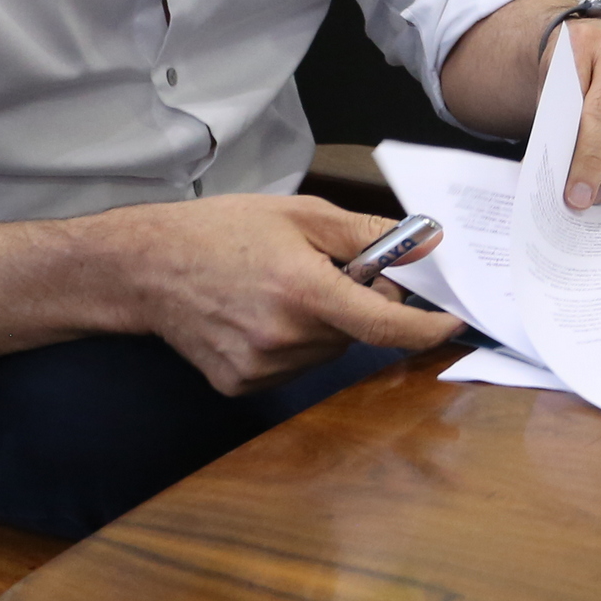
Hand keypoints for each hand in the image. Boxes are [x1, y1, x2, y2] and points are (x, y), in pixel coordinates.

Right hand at [110, 194, 460, 393]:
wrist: (147, 267)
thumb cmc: (223, 230)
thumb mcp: (301, 215)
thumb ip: (367, 236)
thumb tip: (423, 248)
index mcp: (304, 292)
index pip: (386, 326)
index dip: (427, 328)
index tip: (453, 324)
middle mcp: (283, 339)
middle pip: (356, 333)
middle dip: (359, 304)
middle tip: (328, 271)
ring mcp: (259, 368)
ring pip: (326, 351)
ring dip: (325, 325)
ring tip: (281, 289)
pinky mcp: (240, 386)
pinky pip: (293, 367)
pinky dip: (293, 343)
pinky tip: (259, 314)